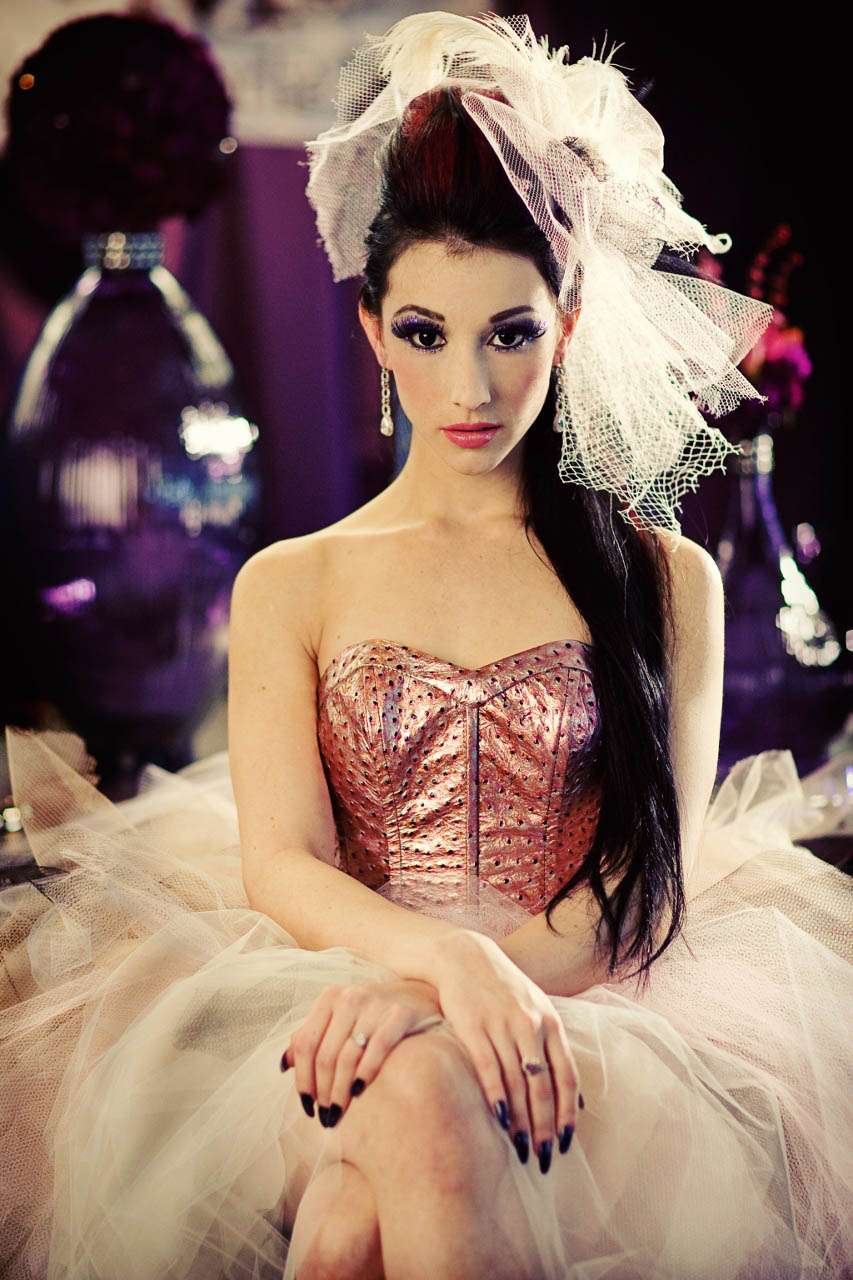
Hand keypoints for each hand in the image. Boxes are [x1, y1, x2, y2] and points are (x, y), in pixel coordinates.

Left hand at [279, 978, 442, 1127]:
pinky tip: (359, 1092)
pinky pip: (378, 1049)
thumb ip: (312, 1037)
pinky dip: (366, 1073)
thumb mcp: (339, 1019)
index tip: (306, 1105)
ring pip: (348, 1057)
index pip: (305, 1043)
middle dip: (322, 1092)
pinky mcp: (400, 1014)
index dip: (302, 1078)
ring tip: (338, 1113)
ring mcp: (376, 1004)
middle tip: (324, 1117)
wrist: (419, 996)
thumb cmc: (372, 1014)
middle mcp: (350, 997)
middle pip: (325, 1055)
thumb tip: (283, 1065)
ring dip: (340, 1091)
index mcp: (330, 998)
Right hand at [430, 930, 582, 1168]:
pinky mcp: (474, 1027)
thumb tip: (574, 1096)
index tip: (565, 1144)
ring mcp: (502, 1025)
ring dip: (521, 1121)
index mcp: (550, 1022)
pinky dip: (496, 1098)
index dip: (568, 1114)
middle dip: (545, 1127)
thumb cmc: (501, 988)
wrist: (463, 956)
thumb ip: (552, 1048)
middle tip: (543, 1158)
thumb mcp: (534, 1009)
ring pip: (518, 1083)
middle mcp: (530, 1025)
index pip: (566, 1077)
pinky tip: (499, 1121)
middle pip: (543, 1086)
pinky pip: (490, 1069)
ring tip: (522, 1150)